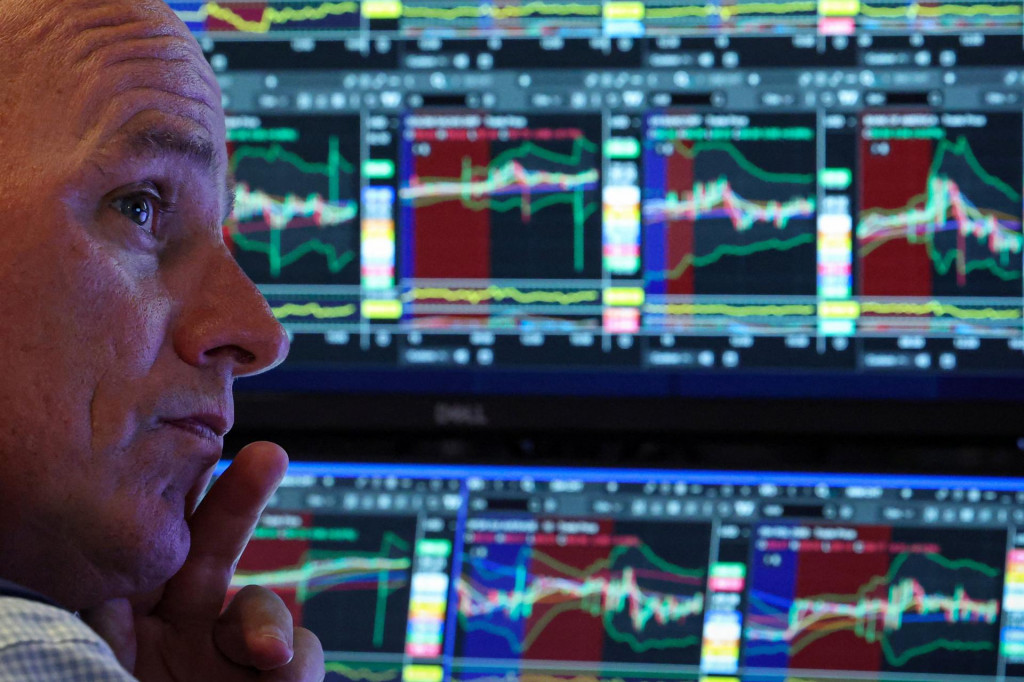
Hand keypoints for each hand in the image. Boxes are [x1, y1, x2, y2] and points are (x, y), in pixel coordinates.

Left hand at [83, 442, 324, 680]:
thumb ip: (103, 624)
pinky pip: (300, 652)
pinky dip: (296, 663)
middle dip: (241, 498)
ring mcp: (221, 656)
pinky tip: (278, 674)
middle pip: (210, 548)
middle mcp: (171, 630)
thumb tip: (103, 590)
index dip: (167, 496)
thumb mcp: (93, 664)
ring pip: (258, 602)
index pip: (139, 546)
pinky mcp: (271, 678)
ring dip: (266, 618)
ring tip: (264, 655)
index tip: (183, 452)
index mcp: (114, 624)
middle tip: (268, 456)